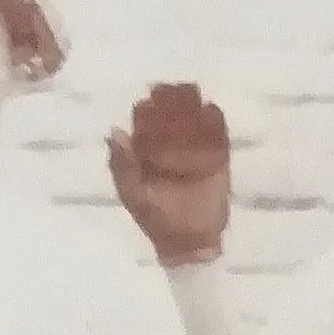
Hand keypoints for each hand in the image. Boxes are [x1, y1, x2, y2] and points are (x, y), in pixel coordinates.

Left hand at [108, 85, 231, 267]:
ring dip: (193, 107)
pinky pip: (218, 140)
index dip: (146, 111)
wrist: (189, 245)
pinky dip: (216, 125)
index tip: (147, 100)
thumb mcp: (133, 194)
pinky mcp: (218, 163)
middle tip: (173, 89)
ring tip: (193, 93)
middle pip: (171, 118)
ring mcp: (195, 154)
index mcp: (146, 155)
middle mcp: (170, 149)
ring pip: (194, 123)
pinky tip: (212, 111)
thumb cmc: (156, 220)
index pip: (145, 125)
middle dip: (172, 103)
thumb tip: (114, 131)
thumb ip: (122, 166)